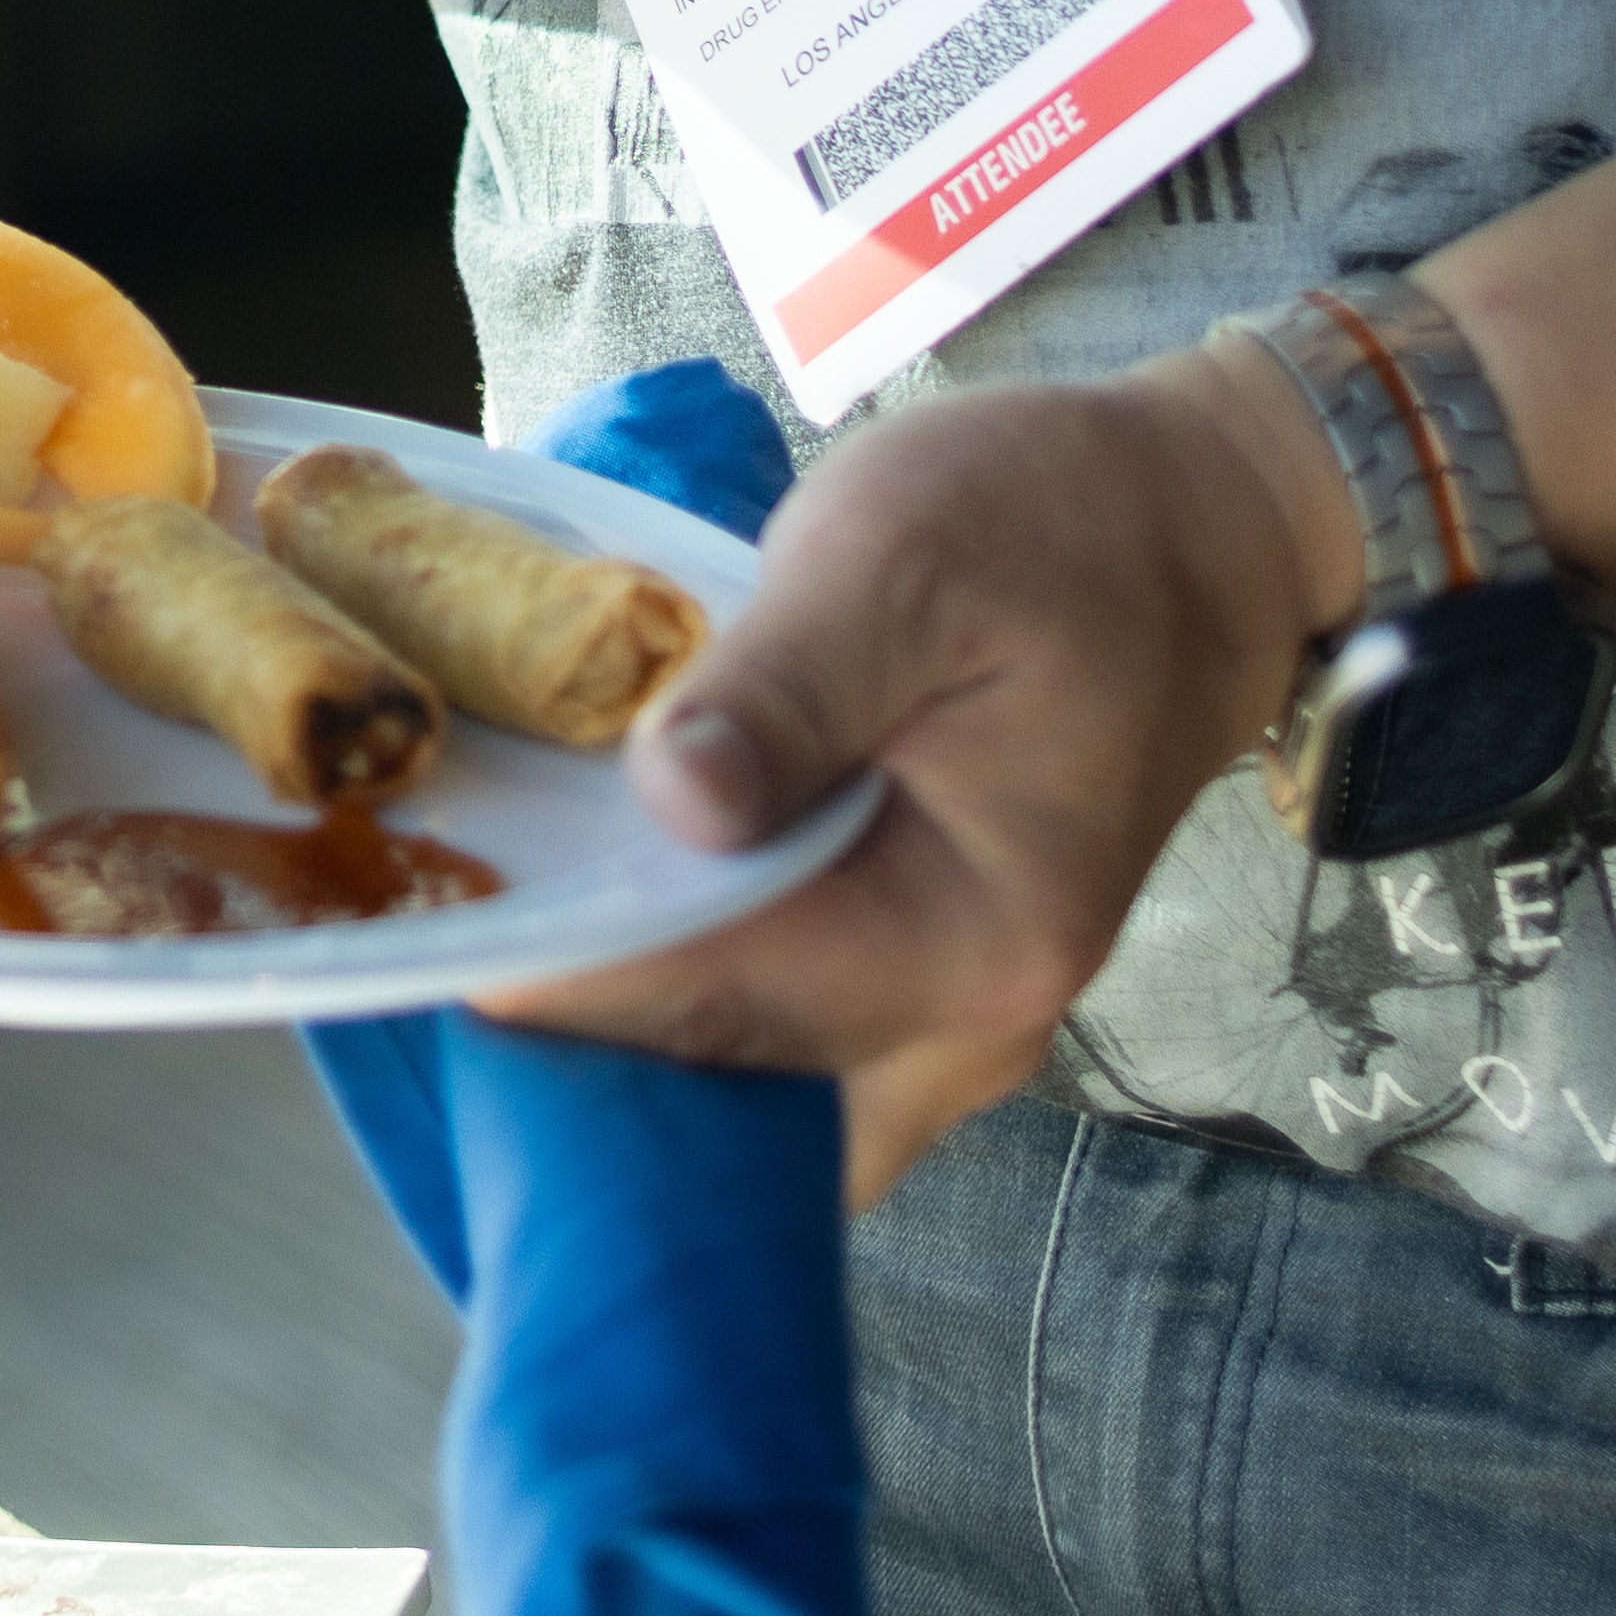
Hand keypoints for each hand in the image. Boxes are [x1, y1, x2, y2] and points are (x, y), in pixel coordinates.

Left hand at [486, 346, 1356, 1198]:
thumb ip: (786, 688)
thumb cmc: (1052, 529)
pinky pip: (775, 1035)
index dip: (563, 977)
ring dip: (616, 1027)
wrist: (1189, 531)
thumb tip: (672, 801)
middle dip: (573, 1036)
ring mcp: (946, 1019)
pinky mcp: (916, 980)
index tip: (426, 933)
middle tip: (430, 934)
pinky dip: (676, 998)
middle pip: (728, 1086)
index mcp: (973, 941)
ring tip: (484, 922)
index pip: (725, 1004)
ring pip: (745, 1085)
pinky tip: (584, 912)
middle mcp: (969, 1025)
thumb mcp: (902, 559)